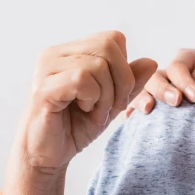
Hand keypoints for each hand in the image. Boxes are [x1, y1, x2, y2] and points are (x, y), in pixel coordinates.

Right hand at [17, 31, 155, 173]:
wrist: (46, 156)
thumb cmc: (74, 128)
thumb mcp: (111, 103)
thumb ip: (130, 83)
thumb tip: (151, 61)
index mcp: (70, 51)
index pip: (112, 39)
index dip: (124, 67)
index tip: (118, 96)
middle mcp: (55, 54)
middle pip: (108, 47)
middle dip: (121, 81)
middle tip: (111, 107)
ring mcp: (46, 68)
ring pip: (97, 64)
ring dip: (106, 95)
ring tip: (95, 112)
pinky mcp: (43, 88)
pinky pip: (82, 79)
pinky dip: (93, 98)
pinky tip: (84, 111)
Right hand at [125, 48, 194, 116]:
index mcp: (188, 61)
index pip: (179, 66)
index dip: (185, 80)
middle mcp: (170, 74)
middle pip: (156, 77)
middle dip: (164, 89)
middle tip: (176, 102)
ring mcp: (160, 91)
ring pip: (142, 90)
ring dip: (142, 98)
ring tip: (148, 110)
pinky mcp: (155, 109)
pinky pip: (136, 106)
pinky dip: (131, 110)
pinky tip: (129, 118)